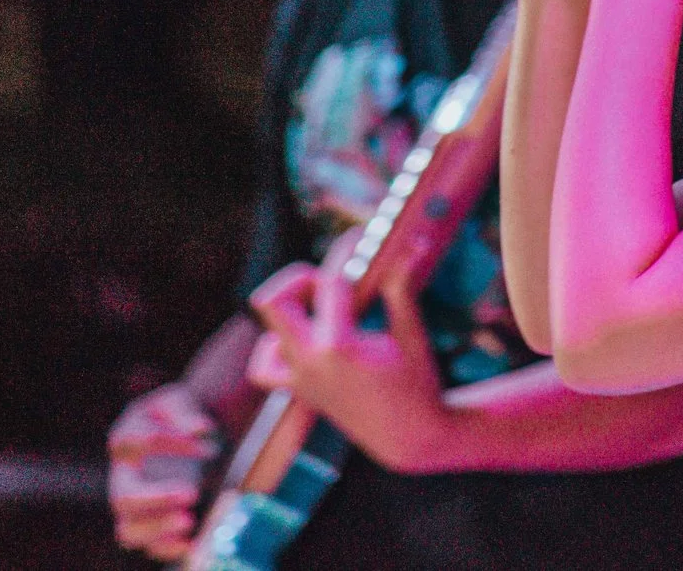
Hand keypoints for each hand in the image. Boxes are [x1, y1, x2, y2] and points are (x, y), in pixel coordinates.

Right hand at [106, 379, 220, 559]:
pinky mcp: (149, 523)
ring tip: (189, 521)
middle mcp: (122, 476)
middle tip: (192, 492)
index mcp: (125, 439)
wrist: (186, 433)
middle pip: (123, 497)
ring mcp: (133, 505)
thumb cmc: (178, 416)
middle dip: (157, 498)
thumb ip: (185, 412)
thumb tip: (200, 429)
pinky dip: (169, 548)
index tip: (204, 445)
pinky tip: (194, 544)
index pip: (136, 441)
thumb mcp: (179, 402)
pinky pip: (149, 546)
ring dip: (158, 530)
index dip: (169, 443)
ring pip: (129, 529)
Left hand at [247, 233, 454, 474]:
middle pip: (273, 302)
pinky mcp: (300, 392)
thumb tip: (413, 244)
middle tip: (332, 285)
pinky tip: (303, 340)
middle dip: (299, 281)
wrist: (411, 439)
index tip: (363, 254)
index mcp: (337, 346)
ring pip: (267, 333)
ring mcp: (300, 379)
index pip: (329, 284)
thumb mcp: (410, 334)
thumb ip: (401, 287)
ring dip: (290, 314)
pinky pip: (264, 369)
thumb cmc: (417, 385)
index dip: (348, 261)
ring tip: (323, 314)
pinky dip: (274, 348)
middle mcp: (310, 362)